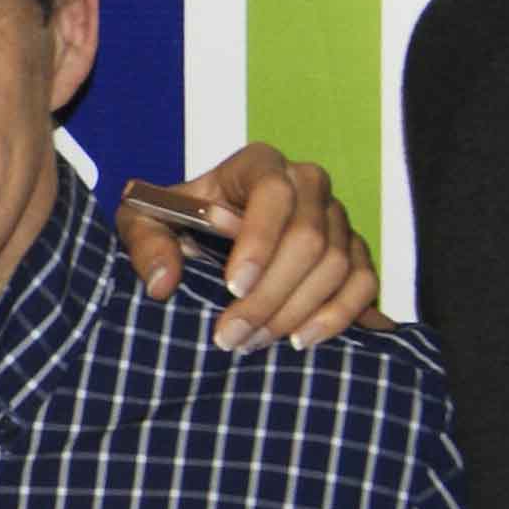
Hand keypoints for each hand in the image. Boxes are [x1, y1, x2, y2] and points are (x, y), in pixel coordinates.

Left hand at [114, 142, 384, 351]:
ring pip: (336, 266)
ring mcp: (337, 218)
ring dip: (294, 313)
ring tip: (252, 342)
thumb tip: (163, 283)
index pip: (274, 194)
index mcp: (260, 165)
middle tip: (232, 336)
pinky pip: (364, 283)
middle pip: (308, 239)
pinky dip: (338, 316)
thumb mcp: (145, 221)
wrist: (206, 233)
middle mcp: (307, 183)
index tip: (232, 287)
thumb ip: (146, 244)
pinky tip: (302, 340)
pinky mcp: (355, 252)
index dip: (258, 242)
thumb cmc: (177, 220)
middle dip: (269, 296)